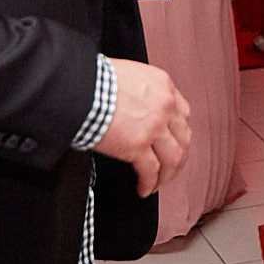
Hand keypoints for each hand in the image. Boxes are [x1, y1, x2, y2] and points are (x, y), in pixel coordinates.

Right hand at [95, 57, 191, 196]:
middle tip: (170, 168)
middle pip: (183, 138)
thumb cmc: (94, 80)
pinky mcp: (138, 145)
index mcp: (162, 85)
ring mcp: (154, 126)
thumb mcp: (128, 75)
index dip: (179, 133)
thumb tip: (136, 107)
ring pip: (173, 158)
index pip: (182, 114)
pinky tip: (143, 188)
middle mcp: (164, 105)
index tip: (174, 142)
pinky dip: (149, 183)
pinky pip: (151, 171)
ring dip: (167, 174)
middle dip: (178, 158)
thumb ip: (141, 91)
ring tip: (157, 183)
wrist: (80, 88)